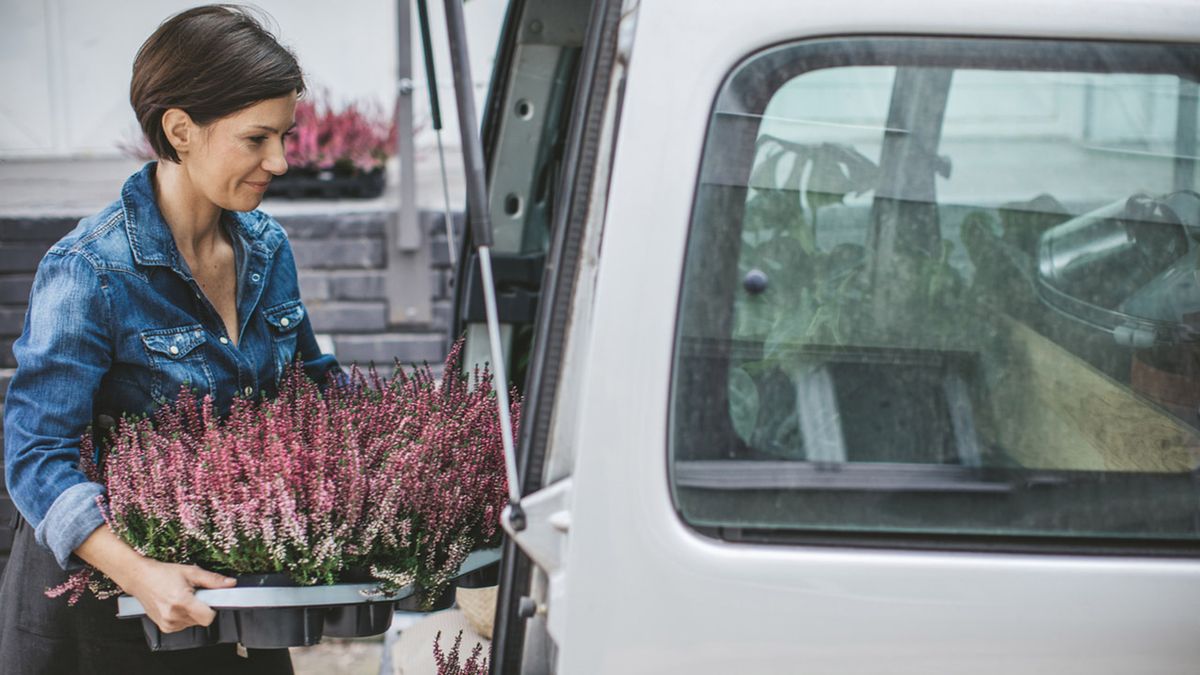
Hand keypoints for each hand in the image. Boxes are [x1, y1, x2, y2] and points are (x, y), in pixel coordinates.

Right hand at [75, 525, 236, 632]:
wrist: (140, 578)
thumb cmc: (162, 574)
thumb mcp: (191, 572)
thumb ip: (212, 580)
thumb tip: (230, 583)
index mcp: (182, 602)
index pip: (208, 617)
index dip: (213, 608)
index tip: (211, 600)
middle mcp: (174, 616)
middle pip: (201, 620)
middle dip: (202, 607)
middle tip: (193, 594)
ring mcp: (168, 623)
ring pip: (193, 623)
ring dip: (192, 612)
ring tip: (183, 598)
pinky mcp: (164, 627)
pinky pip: (183, 625)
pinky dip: (183, 616)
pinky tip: (176, 605)